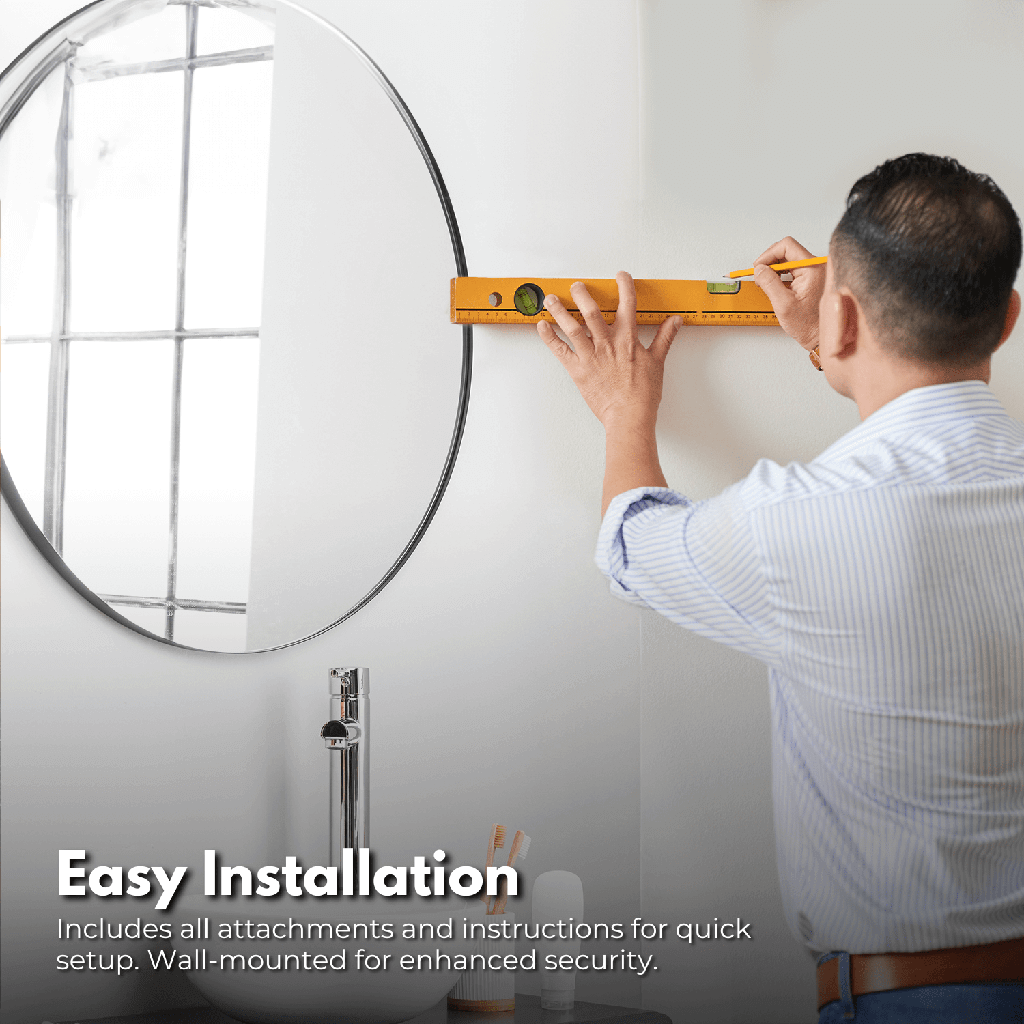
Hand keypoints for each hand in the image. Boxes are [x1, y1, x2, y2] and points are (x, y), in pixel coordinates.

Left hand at [537, 271, 680, 430]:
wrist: (629, 416)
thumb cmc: (642, 394)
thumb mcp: (657, 362)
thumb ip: (664, 338)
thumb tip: (675, 323)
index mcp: (627, 339)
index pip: (627, 304)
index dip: (624, 287)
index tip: (621, 276)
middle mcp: (606, 344)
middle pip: (591, 311)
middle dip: (581, 295)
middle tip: (576, 286)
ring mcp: (590, 356)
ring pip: (571, 327)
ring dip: (559, 310)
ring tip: (551, 299)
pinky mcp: (577, 370)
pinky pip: (559, 350)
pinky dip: (549, 337)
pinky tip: (542, 326)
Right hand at [751, 237, 826, 350]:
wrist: (821, 337)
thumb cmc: (809, 325)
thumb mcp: (783, 304)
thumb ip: (769, 283)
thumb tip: (759, 269)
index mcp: (813, 268)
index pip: (787, 246)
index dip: (768, 254)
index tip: (758, 267)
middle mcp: (818, 266)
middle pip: (788, 251)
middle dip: (770, 262)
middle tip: (759, 276)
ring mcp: (817, 271)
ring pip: (790, 260)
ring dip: (775, 269)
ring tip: (766, 283)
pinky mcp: (814, 278)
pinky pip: (794, 269)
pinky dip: (782, 275)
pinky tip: (776, 286)